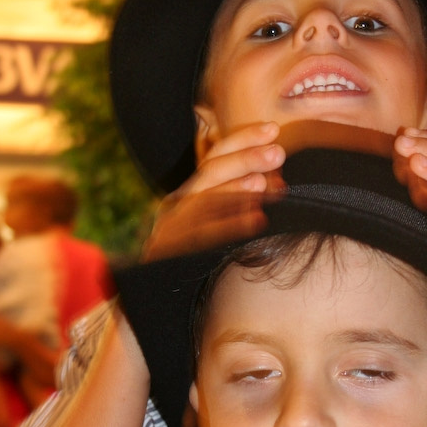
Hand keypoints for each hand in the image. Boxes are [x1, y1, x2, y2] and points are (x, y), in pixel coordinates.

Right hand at [143, 122, 285, 260]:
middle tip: (278, 152)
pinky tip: (258, 220)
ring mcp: (171, 226)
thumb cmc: (192, 259)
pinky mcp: (170, 250)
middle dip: (245, 158)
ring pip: (205, 199)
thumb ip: (234, 200)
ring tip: (266, 183)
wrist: (148, 297)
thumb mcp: (210, 223)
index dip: (243, 139)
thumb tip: (275, 177)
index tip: (273, 129)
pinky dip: (231, 225)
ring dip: (238, 188)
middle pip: (210, 171)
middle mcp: (178, 204)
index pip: (215, 155)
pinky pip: (202, 235)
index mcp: (189, 193)